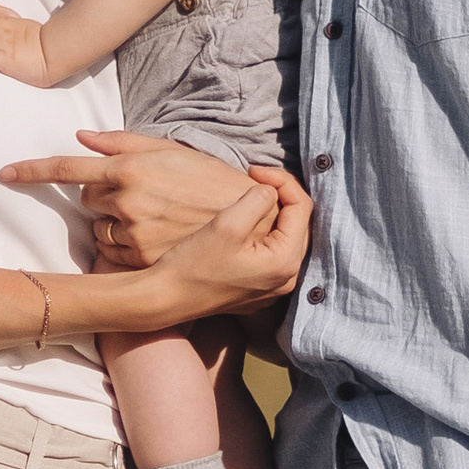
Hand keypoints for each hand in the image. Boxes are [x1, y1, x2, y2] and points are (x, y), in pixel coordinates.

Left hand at [0, 128, 252, 266]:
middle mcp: (126, 199)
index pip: (67, 168)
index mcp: (129, 167)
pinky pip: (112, 254)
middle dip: (104, 195)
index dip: (31, 171)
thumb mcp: (169, 150)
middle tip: (142, 194)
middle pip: (86, 198)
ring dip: (113, 223)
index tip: (4, 174)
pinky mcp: (141, 259)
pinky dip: (123, 248)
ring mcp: (132, 232)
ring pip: (98, 229)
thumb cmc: (209, 179)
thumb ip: (122, 143)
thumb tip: (82, 136)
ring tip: (153, 218)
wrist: (248, 217)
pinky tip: (153, 239)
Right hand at [145, 164, 310, 321]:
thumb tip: (271, 190)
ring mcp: (273, 288)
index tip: (253, 169)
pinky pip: (273, 255)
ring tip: (249, 198)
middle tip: (254, 179)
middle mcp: (286, 279)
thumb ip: (257, 200)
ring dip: (273, 215)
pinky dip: (265, 235)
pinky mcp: (259, 291)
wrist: (166, 299)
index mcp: (284, 261)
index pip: (302, 207)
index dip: (281, 181)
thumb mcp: (227, 224)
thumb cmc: (193, 264)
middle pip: (298, 224)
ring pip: (286, 239)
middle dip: (280, 197)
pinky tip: (245, 225)